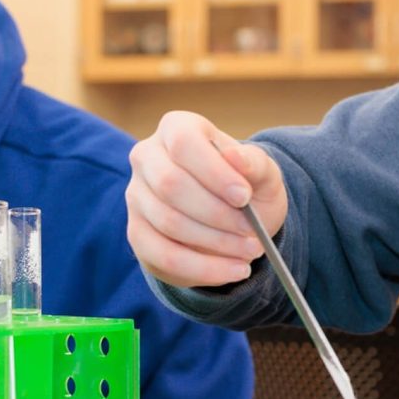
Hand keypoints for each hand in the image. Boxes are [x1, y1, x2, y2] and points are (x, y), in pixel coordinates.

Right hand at [127, 110, 288, 286]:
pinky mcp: (137, 233)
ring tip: (249, 251)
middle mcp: (147, 157)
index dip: (214, 172)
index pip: (184, 144)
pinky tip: (232, 270)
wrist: (236, 218)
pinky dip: (203, 268)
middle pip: (171, 185)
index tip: (243, 197)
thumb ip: (254, 163)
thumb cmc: (246, 186)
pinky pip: (163, 256)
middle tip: (252, 233)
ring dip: (215, 244)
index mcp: (177, 128)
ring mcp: (136, 196)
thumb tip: (235, 158)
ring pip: (168, 223)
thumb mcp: (262, 172)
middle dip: (217, 215)